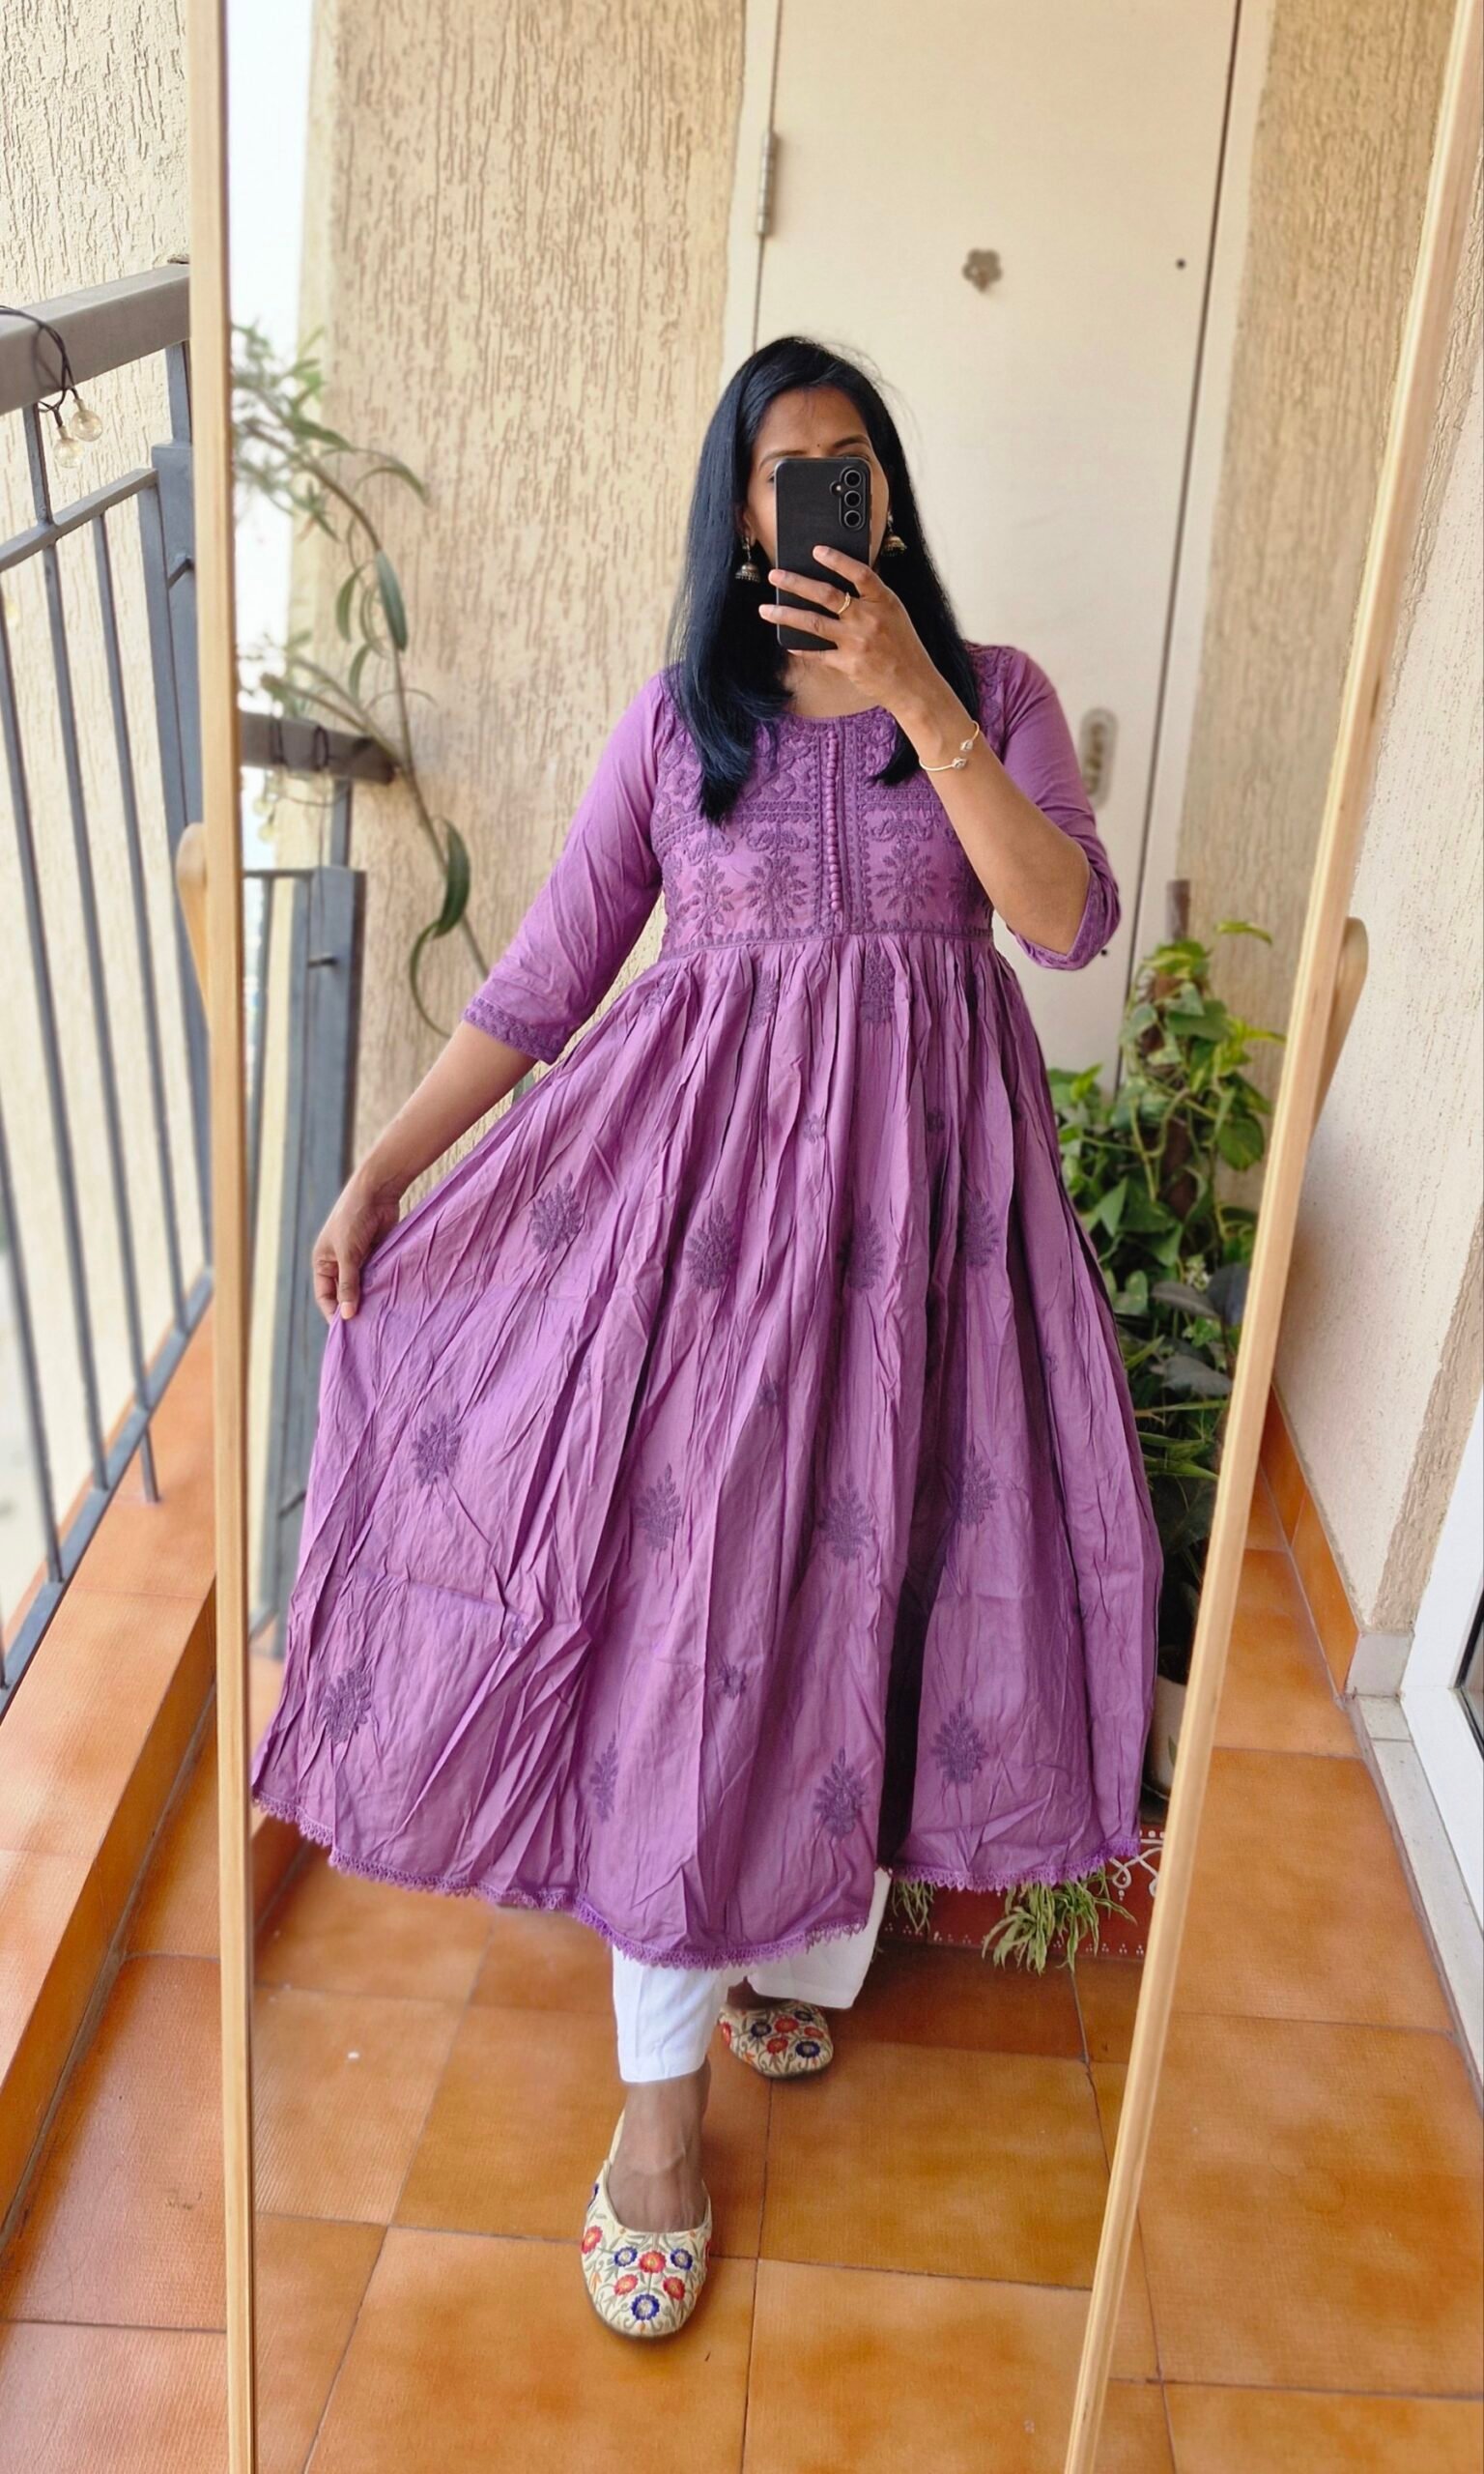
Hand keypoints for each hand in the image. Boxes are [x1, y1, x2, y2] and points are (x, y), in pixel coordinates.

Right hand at [311, 1166, 403, 1323]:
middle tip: (367, 1330)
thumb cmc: (353, 1218)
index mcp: (323, 1262)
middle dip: (354, 1308)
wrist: (376, 1191)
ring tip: (380, 1320)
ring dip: (370, 1299)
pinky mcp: (376, 1255)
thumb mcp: (348, 1254)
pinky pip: (377, 1277)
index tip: (347, 1331)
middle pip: (344, 1293)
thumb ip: (349, 1284)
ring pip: (363, 1287)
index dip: (334, 1312)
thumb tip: (347, 1316)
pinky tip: (391, 1301)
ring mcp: (359, 1260)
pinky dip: (382, 1288)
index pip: (325, 1296)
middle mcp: (339, 1263)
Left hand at [757, 543, 942, 720]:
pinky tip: (787, 643)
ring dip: (786, 615)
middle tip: (775, 575)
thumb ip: (872, 597)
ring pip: (813, 623)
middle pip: (827, 595)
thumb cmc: (904, 647)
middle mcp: (868, 619)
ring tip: (766, 609)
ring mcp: (856, 642)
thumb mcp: (895, 614)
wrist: (913, 684)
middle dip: (796, 583)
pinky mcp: (847, 664)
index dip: (837, 560)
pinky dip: (801, 648)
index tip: (817, 550)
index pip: (859, 573)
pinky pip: (817, 653)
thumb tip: (843, 580)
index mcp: (884, 602)